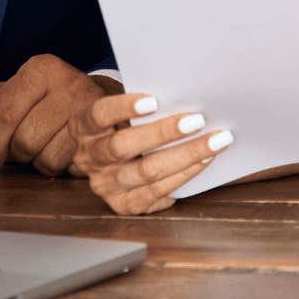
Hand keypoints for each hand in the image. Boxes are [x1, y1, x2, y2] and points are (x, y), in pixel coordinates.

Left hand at [0, 54, 117, 174]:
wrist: (97, 103)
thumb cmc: (44, 101)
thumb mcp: (7, 101)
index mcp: (40, 69)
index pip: (4, 112)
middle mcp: (68, 82)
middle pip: (23, 138)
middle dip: (11, 155)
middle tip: (13, 154)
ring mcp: (89, 108)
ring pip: (44, 154)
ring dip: (33, 161)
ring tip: (37, 148)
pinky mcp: (101, 134)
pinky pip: (65, 164)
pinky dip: (54, 166)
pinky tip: (55, 151)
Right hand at [71, 92, 233, 214]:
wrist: (107, 158)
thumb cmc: (123, 124)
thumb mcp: (121, 111)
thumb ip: (142, 104)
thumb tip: (186, 93)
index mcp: (84, 128)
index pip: (100, 114)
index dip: (124, 107)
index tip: (154, 100)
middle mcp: (89, 158)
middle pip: (124, 147)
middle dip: (164, 133)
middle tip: (198, 120)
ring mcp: (105, 185)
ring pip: (146, 172)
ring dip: (185, 156)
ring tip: (214, 142)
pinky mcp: (123, 205)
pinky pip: (156, 194)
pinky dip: (183, 177)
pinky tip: (204, 162)